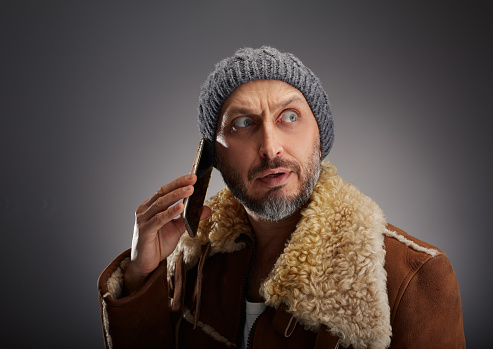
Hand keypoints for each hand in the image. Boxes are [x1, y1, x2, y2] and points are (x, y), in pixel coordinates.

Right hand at [124, 174, 210, 293]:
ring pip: (161, 204)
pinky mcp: (144, 231)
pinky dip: (170, 213)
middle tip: (192, 179)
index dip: (178, 182)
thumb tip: (206, 208)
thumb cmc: (158, 244)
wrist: (146, 264)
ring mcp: (143, 220)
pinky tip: (180, 207)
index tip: (192, 176)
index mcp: (151, 207)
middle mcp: (145, 210)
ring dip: (176, 196)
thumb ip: (190, 218)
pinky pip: (158, 219)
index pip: (165, 190)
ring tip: (189, 190)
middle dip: (178, 185)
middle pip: (162, 193)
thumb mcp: (178, 229)